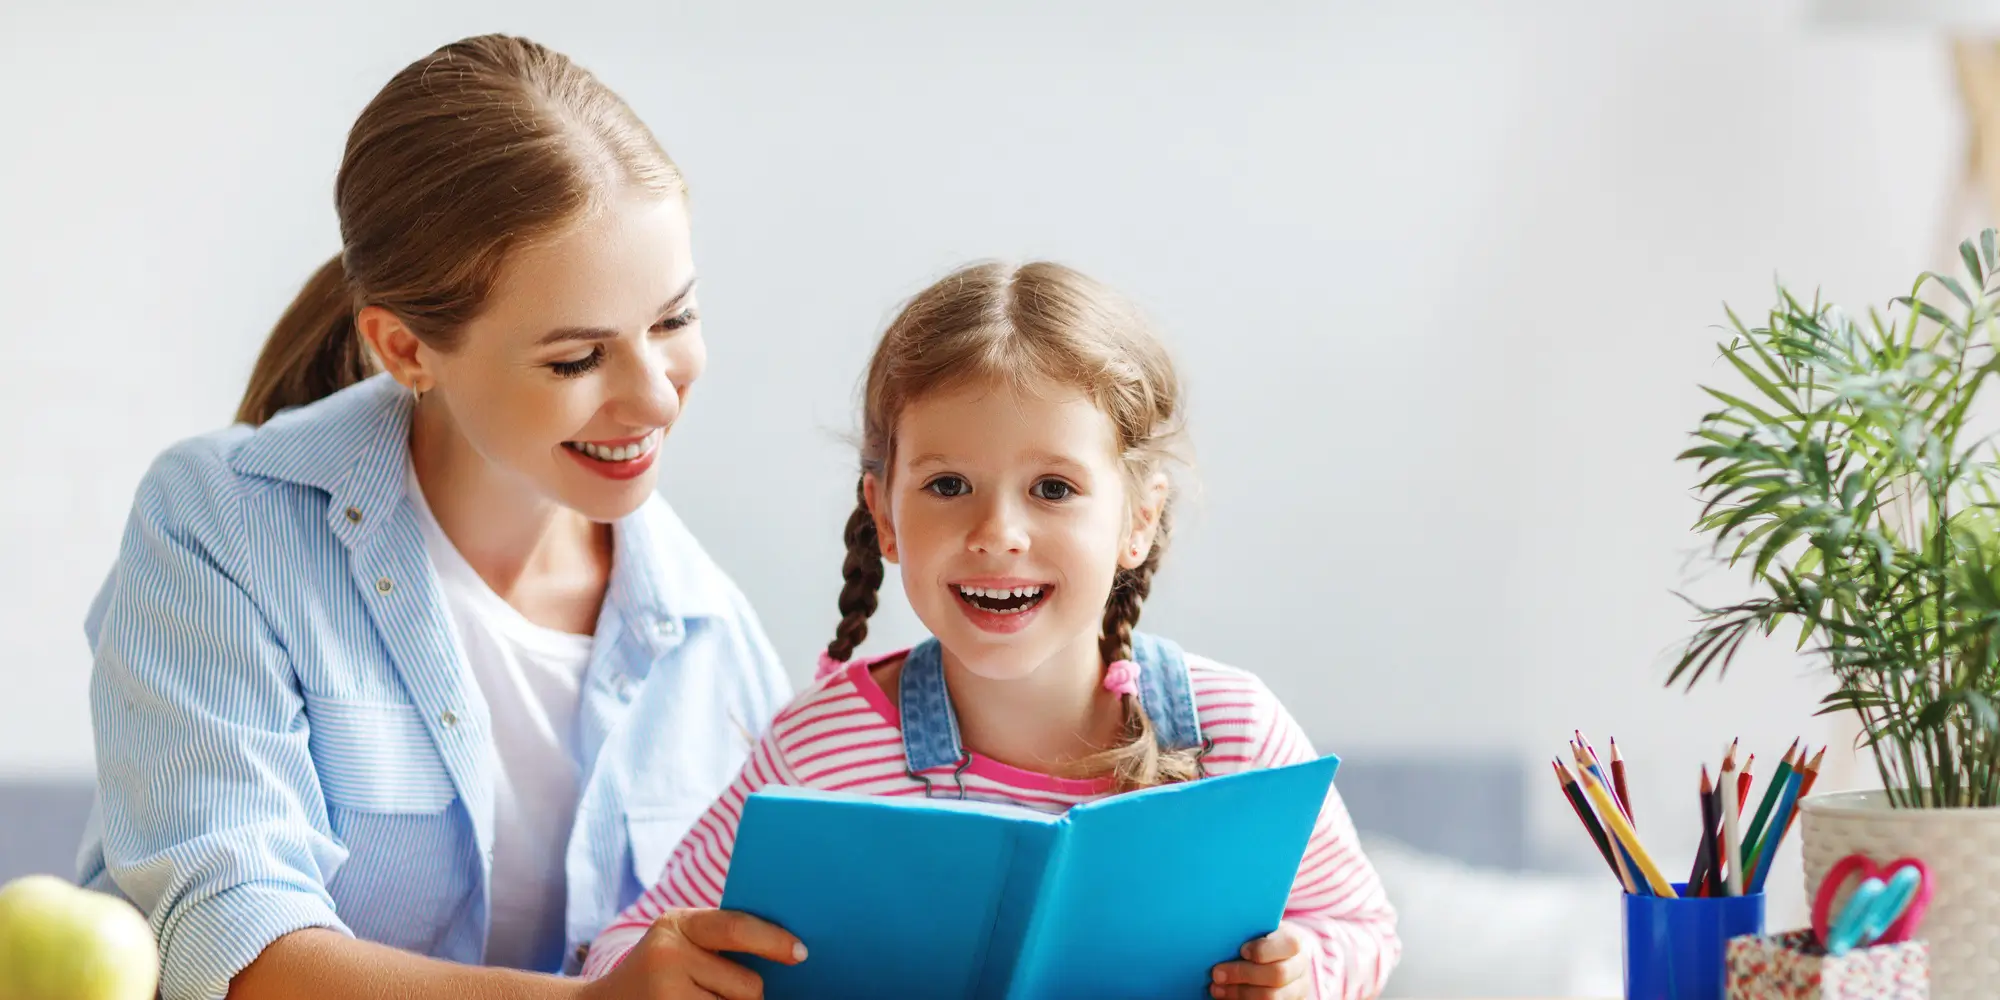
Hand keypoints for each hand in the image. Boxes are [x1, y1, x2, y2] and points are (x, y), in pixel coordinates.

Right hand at [581, 908, 804, 999]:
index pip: (736, 928)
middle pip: (747, 984)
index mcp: (677, 924)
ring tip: (694, 999)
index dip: (774, 941)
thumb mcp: (680, 941)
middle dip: (748, 994)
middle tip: (718, 990)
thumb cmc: (658, 973)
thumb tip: (788, 950)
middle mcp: (667, 955)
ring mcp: (666, 995)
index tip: (801, 953)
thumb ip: (720, 939)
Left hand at [1209, 922, 1312, 999]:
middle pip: (1278, 974)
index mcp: (1296, 942)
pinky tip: (1227, 997)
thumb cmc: (1264, 940)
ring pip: (1271, 997)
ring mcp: (1297, 989)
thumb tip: (1220, 931)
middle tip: (1217, 974)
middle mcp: (1301, 967)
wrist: (1282, 958)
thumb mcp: (1261, 929)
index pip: (1289, 944)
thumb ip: (1249, 930)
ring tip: (1216, 989)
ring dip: (1240, 993)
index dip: (1264, 949)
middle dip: (1243, 974)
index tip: (1242, 950)